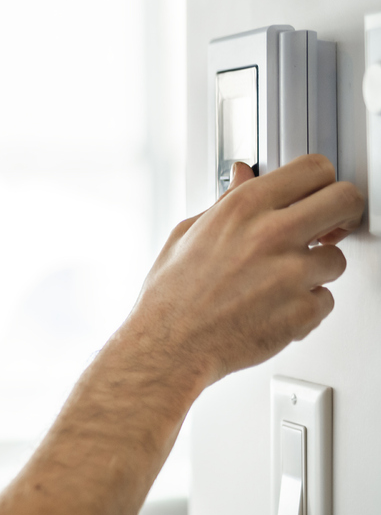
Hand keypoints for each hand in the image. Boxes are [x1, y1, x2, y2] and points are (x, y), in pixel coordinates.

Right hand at [124, 154, 362, 389]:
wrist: (170, 345)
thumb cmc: (172, 295)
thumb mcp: (188, 233)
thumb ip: (226, 201)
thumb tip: (243, 175)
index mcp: (243, 209)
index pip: (312, 169)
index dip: (321, 180)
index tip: (318, 194)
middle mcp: (272, 234)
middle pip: (345, 199)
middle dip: (344, 211)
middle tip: (333, 226)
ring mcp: (292, 274)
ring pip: (337, 259)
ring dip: (316, 270)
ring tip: (279, 282)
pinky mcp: (303, 311)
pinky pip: (325, 300)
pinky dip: (304, 306)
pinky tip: (273, 308)